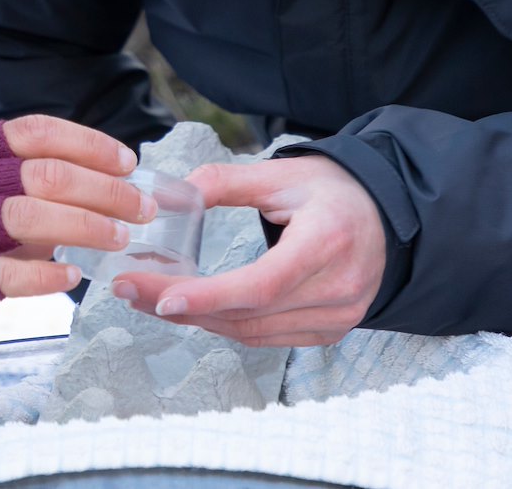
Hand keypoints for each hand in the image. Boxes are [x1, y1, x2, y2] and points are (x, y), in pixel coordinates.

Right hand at [0, 116, 149, 333]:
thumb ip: (8, 177)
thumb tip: (88, 183)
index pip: (34, 133)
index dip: (88, 143)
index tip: (126, 161)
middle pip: (43, 175)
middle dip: (104, 190)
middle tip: (141, 207)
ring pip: (27, 217)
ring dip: (84, 226)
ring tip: (119, 238)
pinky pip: (1, 274)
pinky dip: (43, 274)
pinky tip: (72, 276)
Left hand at [111, 154, 384, 346]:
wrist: (384, 215)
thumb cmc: (331, 191)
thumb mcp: (281, 174)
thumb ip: (224, 182)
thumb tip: (167, 195)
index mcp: (327, 241)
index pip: (263, 284)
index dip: (210, 297)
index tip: (161, 297)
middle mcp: (338, 288)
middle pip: (249, 314)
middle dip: (182, 306)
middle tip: (128, 289)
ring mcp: (338, 317)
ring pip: (253, 332)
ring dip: (197, 319)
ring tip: (145, 297)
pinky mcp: (329, 331)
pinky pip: (267, 337)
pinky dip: (224, 325)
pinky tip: (189, 307)